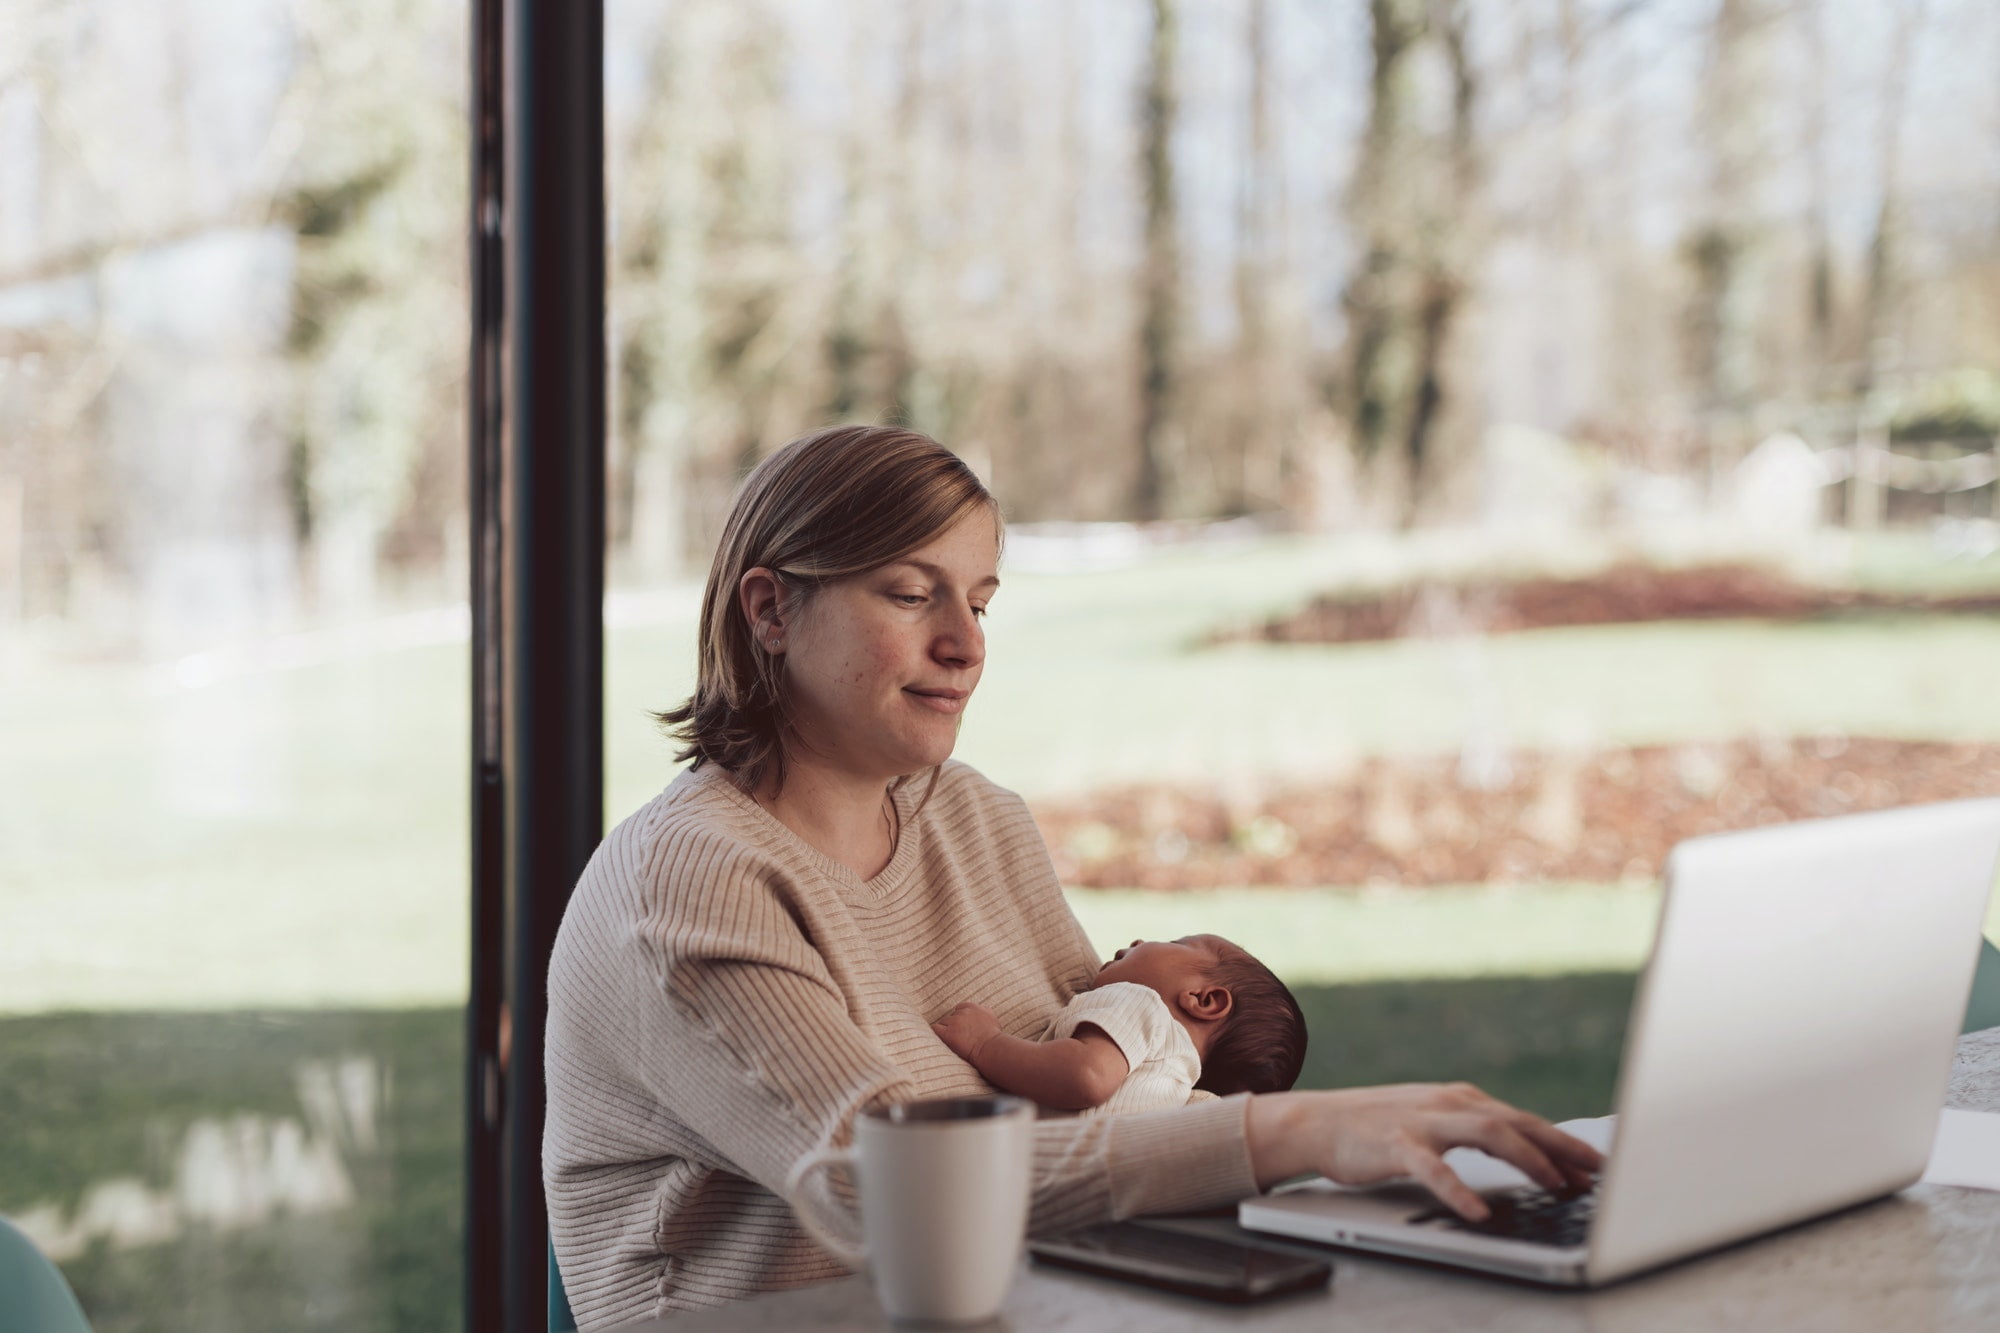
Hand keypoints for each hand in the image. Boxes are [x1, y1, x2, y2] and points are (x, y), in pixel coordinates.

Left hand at [932, 1002, 1001, 1062]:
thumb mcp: (992, 1018)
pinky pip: (935, 1029)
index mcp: (972, 1007)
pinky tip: (941, 1041)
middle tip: (958, 1038)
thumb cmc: (994, 1039)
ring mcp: (954, 1022)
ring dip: (946, 1032)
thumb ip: (982, 1012)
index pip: (959, 1008)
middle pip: (950, 1017)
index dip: (959, 1019)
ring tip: (954, 1043)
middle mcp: (962, 1013)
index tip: (961, 1028)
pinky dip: (937, 1034)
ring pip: (942, 1024)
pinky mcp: (948, 1033)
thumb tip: (980, 1013)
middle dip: (952, 1026)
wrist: (991, 1049)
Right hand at [1246, 1083, 1604, 1221]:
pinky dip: (1459, 1189)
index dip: (1565, 1143)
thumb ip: (1474, 1133)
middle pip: (1518, 1121)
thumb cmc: (1376, 1130)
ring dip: (1529, 1158)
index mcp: (1460, 1100)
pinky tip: (1478, 1211)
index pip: (1524, 1120)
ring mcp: (1423, 1121)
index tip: (1600, 1165)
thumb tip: (1528, 1156)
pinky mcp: (1396, 1145)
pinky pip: (1433, 1169)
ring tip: (1557, 1185)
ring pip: (1488, 1132)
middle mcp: (1449, 1103)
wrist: (1316, 1121)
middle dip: (1564, 1148)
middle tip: (1600, 1173)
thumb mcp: (1433, 1123)